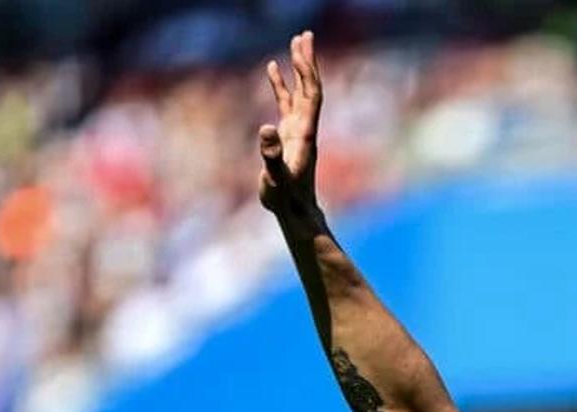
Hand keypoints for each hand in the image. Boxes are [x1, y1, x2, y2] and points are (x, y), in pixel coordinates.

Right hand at [259, 31, 323, 224]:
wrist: (294, 212)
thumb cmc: (285, 198)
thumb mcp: (275, 177)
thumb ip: (271, 154)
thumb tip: (266, 127)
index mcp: (305, 133)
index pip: (310, 95)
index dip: (307, 72)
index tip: (301, 48)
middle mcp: (305, 127)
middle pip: (310, 87)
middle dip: (308, 61)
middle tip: (304, 34)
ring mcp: (297, 129)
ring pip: (299, 91)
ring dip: (298, 67)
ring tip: (295, 41)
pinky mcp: (288, 135)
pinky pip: (285, 102)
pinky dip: (280, 84)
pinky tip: (272, 67)